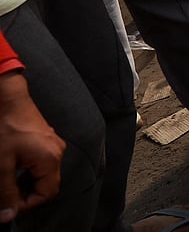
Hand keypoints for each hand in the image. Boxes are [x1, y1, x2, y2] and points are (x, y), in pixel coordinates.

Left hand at [0, 72, 64, 221]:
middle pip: (46, 185)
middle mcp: (56, 152)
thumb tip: (8, 215)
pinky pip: (41, 163)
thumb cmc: (5, 127)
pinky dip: (27, 171)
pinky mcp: (45, 139)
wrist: (8, 98)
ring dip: (24, 183)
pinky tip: (12, 168)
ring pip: (42, 174)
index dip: (26, 204)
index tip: (7, 206)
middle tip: (4, 195)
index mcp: (50, 159)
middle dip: (24, 194)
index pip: (46, 193)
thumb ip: (6, 192)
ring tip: (5, 182)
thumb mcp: (2, 165)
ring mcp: (52, 144)